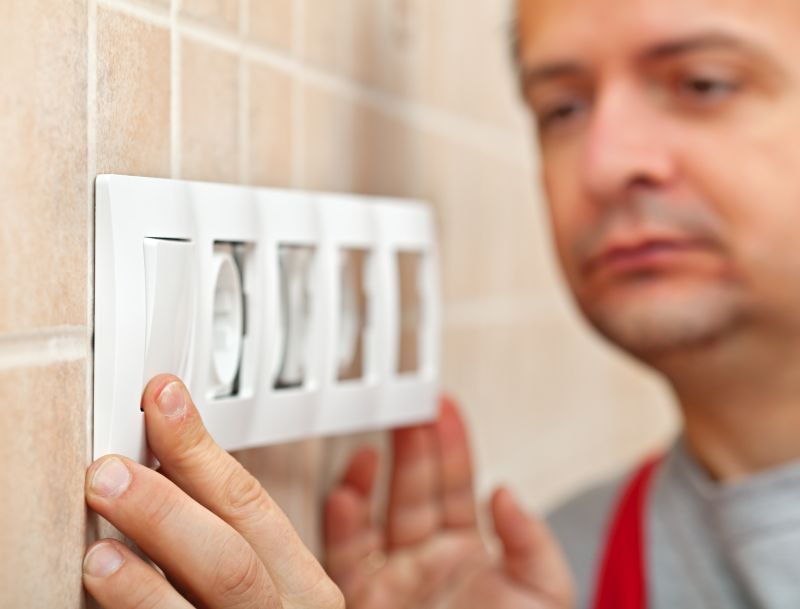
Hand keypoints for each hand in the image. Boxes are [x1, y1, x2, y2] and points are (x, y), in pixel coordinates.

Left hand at [83, 375, 343, 608]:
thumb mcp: (279, 596)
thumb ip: (236, 546)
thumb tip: (170, 472)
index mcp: (303, 589)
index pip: (252, 506)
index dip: (202, 451)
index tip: (161, 403)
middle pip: (232, 561)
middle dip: (168, 510)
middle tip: (109, 475)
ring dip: (147, 587)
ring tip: (99, 555)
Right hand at [324, 397, 574, 608]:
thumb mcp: (542, 599)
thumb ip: (532, 544)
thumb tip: (506, 494)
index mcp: (471, 558)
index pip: (458, 486)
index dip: (452, 444)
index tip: (444, 408)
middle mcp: (428, 564)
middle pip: (415, 490)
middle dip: (411, 446)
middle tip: (407, 408)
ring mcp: (392, 581)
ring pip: (377, 514)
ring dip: (372, 476)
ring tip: (375, 445)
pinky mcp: (361, 601)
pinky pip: (345, 555)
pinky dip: (341, 521)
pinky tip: (347, 493)